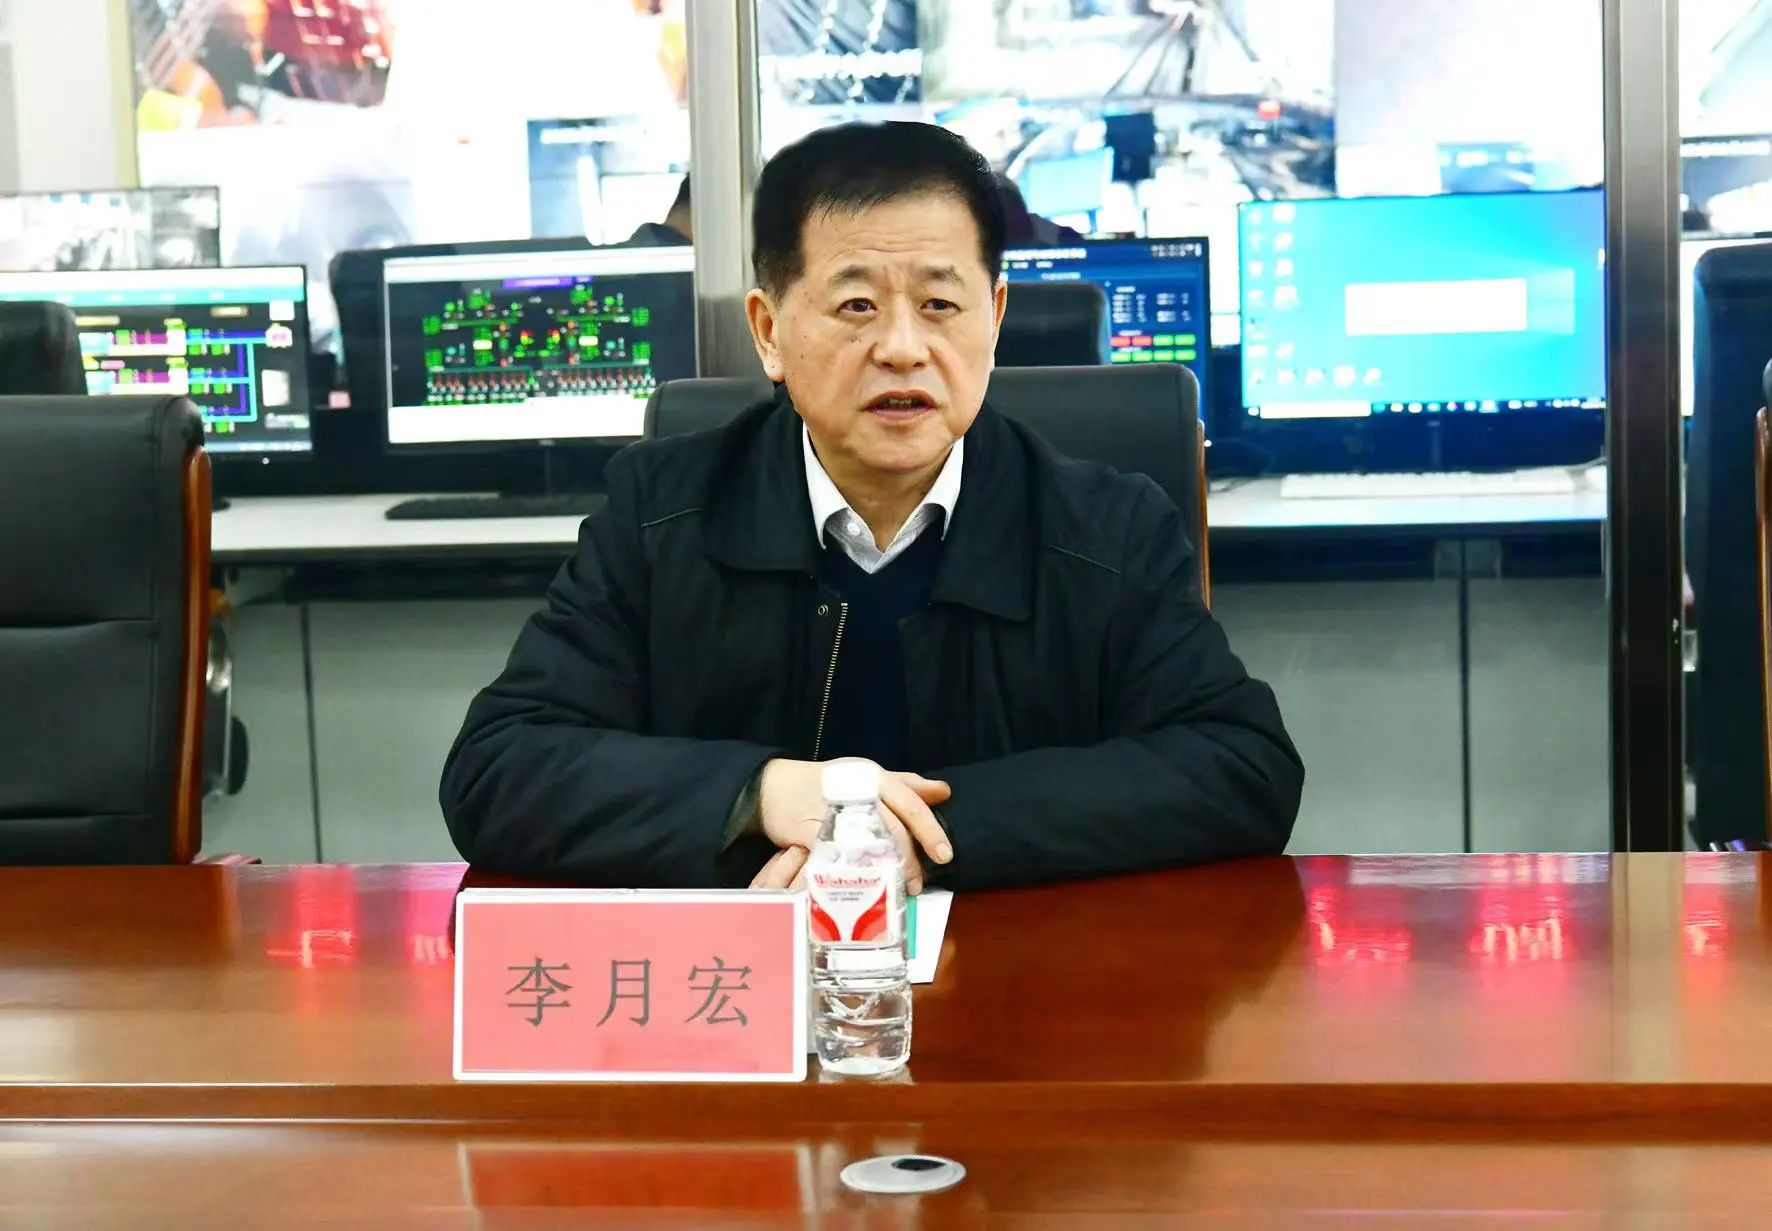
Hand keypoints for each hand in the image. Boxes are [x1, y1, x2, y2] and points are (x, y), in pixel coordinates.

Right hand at [748, 758, 952, 892]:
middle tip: (918, 884)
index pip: (910, 803)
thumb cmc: (824, 783)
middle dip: (910, 860)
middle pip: (892, 828)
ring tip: (895, 888)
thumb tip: (943, 791)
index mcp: (873, 777)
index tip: (945, 854)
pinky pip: (835, 856)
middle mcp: (856, 791)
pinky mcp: (809, 831)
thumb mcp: (866, 776)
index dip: (930, 830)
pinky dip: (849, 873)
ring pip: (868, 844)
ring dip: (886, 870)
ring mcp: (833, 811)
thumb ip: (905, 784)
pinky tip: (860, 887)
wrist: (771, 786)